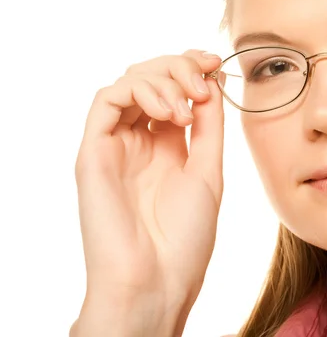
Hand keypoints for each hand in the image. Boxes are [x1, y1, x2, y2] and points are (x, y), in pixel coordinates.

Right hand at [73, 50, 223, 335]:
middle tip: (204, 80)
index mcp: (168, 146)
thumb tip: (214, 81)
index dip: (193, 67)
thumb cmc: (186, 237)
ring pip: (129, 82)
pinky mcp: (93, 152)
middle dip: (180, 67)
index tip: (217, 62)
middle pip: (151, 78)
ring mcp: (116, 145)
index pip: (175, 89)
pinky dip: (139, 91)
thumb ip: (209, 125)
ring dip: (163, 79)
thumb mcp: (208, 170)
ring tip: (187, 108)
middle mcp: (140, 141)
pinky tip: (168, 112)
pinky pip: (107, 101)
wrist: (158, 280)